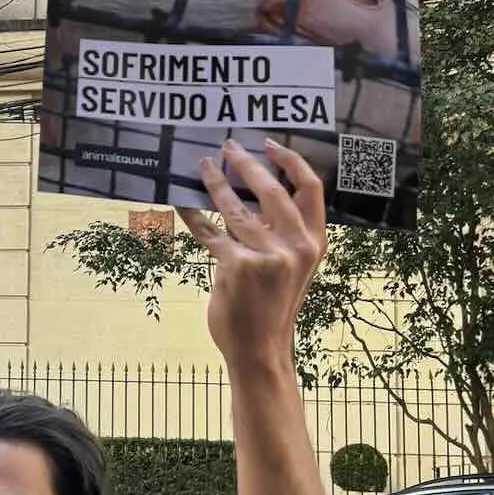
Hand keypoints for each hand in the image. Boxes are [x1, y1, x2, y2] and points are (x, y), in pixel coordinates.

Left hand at [177, 138, 325, 373]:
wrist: (259, 349)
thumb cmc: (270, 308)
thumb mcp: (289, 269)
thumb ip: (277, 235)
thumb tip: (248, 196)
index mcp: (313, 243)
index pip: (309, 189)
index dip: (291, 162)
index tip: (270, 145)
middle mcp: (295, 247)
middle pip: (270, 191)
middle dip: (246, 164)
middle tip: (227, 147)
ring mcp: (267, 256)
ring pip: (235, 208)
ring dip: (215, 183)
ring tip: (202, 166)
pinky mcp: (236, 266)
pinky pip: (209, 232)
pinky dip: (192, 216)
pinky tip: (180, 203)